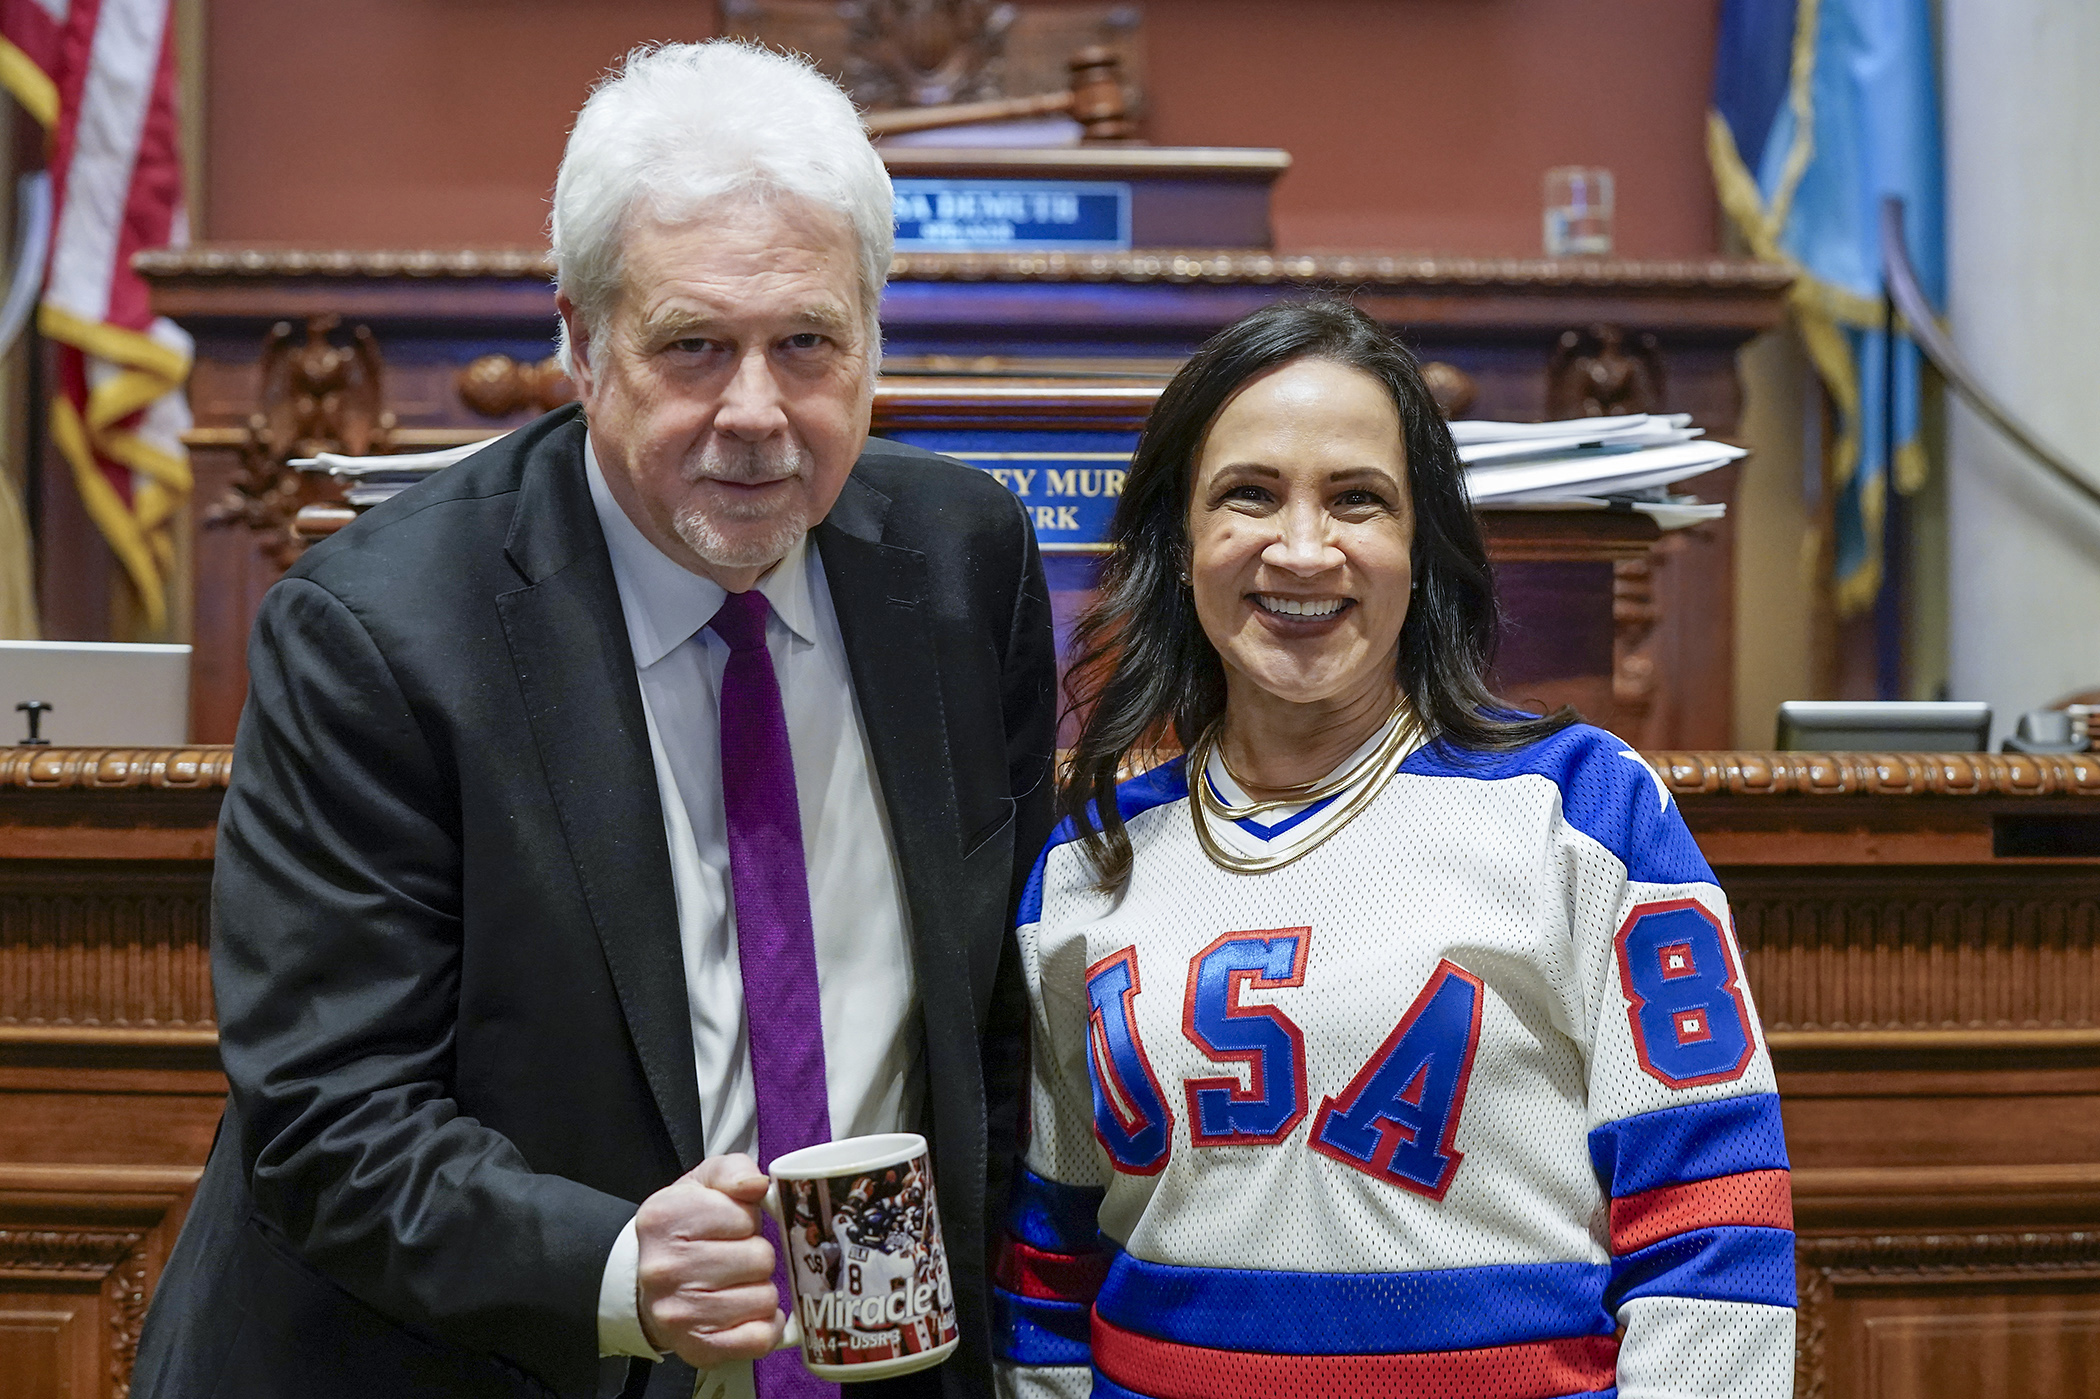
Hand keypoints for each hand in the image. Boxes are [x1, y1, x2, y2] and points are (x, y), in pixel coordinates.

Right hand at [634, 1153, 784, 1366]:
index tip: (730, 1227)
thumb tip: (757, 1184)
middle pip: (760, 1259)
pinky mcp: (696, 1348)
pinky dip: (764, 1326)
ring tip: (736, 1284)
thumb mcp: (702, 1185)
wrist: (646, 1285)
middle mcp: (665, 1268)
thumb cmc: (684, 1231)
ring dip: (760, 1290)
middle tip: (735, 1258)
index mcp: (666, 1218)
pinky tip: (747, 1313)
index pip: (745, 1217)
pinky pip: (759, 1338)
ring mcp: (678, 1313)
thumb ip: (733, 1171)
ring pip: (765, 1299)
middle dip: (757, 1256)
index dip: (747, 1220)